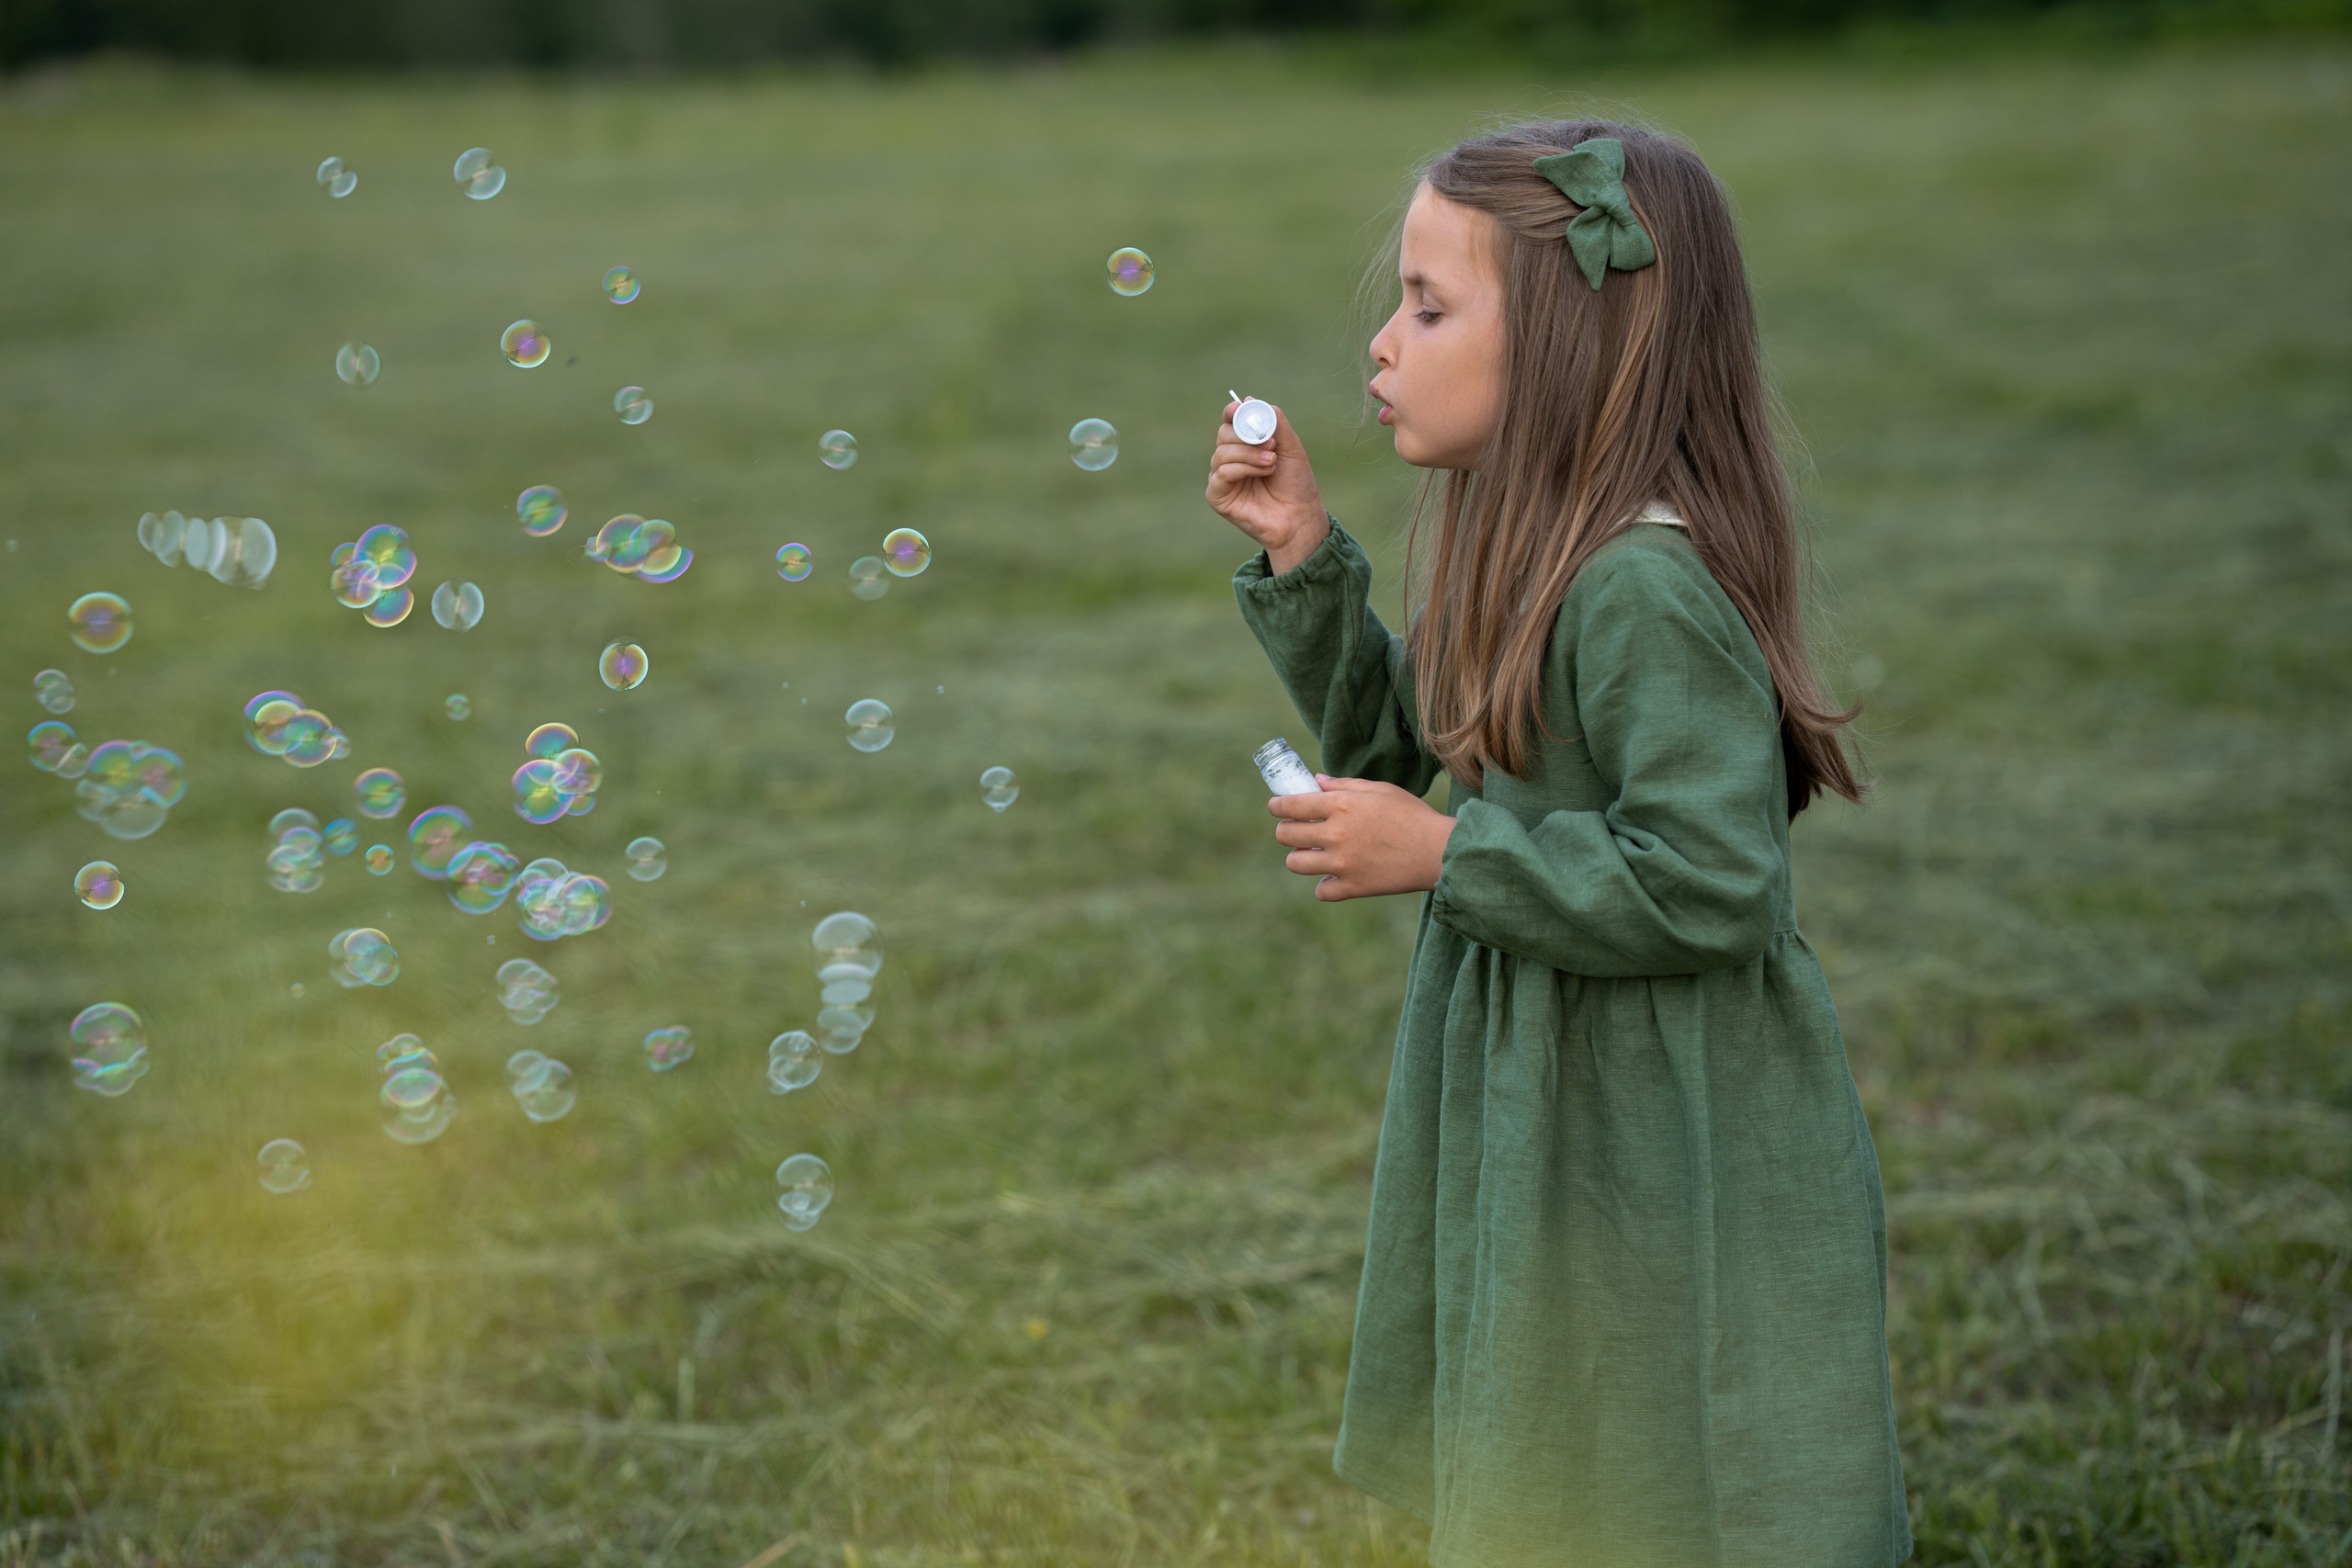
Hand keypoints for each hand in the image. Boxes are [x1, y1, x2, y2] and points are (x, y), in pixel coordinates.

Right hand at [1206, 400, 1328, 574]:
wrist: (1300, 517)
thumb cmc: (1296, 484)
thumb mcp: (1290, 447)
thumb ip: (1274, 422)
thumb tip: (1248, 400)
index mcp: (1245, 445)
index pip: (1231, 422)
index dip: (1232, 412)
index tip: (1238, 408)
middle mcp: (1230, 459)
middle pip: (1224, 433)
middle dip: (1247, 434)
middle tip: (1272, 444)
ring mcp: (1222, 478)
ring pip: (1223, 452)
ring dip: (1250, 454)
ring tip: (1272, 463)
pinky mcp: (1217, 495)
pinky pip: (1222, 472)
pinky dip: (1243, 468)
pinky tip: (1264, 472)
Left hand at [1270, 776, 1456, 901]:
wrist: (1439, 852)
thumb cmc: (1412, 816)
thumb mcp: (1380, 790)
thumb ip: (1345, 785)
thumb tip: (1316, 782)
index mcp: (1342, 804)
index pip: (1290, 805)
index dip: (1277, 806)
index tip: (1277, 807)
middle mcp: (1337, 833)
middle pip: (1285, 835)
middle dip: (1287, 831)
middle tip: (1299, 831)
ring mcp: (1343, 863)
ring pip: (1295, 863)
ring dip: (1301, 857)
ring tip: (1315, 854)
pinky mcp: (1353, 887)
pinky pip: (1321, 890)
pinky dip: (1325, 885)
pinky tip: (1336, 876)